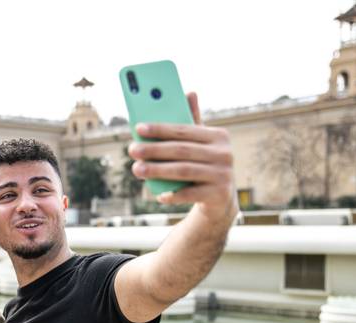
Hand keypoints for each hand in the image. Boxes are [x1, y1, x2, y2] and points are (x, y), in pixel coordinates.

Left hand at [128, 92, 237, 218]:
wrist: (220, 198)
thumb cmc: (203, 164)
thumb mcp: (199, 143)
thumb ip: (191, 122)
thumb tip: (190, 92)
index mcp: (218, 136)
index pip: (183, 130)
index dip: (160, 128)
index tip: (138, 128)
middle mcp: (224, 153)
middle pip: (181, 150)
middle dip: (154, 150)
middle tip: (132, 150)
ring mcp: (223, 174)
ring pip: (183, 170)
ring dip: (157, 170)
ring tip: (137, 169)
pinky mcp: (219, 194)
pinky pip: (191, 193)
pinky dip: (174, 194)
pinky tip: (159, 195)